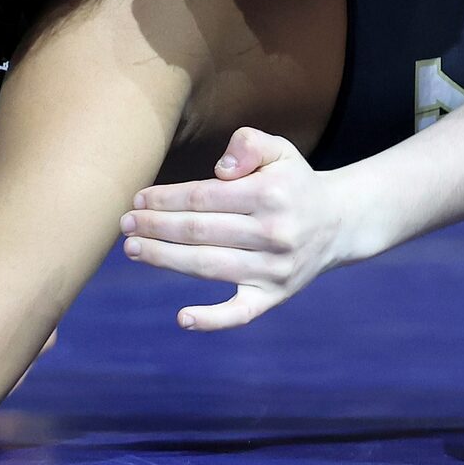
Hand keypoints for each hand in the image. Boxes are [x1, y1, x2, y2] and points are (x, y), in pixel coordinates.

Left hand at [121, 128, 350, 331]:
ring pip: (208, 266)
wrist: (338, 223)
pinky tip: (183, 318)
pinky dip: (213, 320)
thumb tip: (220, 170)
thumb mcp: (279, 150)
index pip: (204, 198)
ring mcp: (274, 269)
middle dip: (156, 227)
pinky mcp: (274, 296)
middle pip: (199, 232)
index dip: (165, 199)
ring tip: (134, 249)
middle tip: (125, 224)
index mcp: (270, 195)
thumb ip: (248, 144)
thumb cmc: (293, 183)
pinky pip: (241, 313)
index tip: (138, 199)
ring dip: (165, 259)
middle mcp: (273, 234)